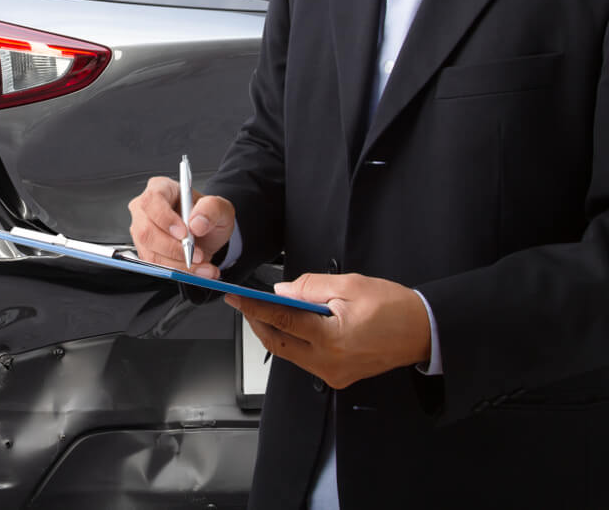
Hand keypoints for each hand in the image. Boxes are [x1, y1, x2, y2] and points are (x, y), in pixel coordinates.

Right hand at [128, 176, 234, 277]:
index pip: (152, 201)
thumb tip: (197, 223)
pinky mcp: (145, 251)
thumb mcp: (220, 208)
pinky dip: (178, 272)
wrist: (206, 235)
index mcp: (161, 189)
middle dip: (173, 248)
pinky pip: (156, 266)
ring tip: (203, 266)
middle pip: (146, 231)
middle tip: (198, 255)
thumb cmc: (207, 216)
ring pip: (150, 252)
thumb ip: (212, 209)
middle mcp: (146, 210)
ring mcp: (142, 231)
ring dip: (178, 264)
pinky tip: (197, 271)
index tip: (184, 234)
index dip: (165, 219)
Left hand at [225, 272, 430, 388]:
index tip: (235, 297)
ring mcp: (333, 373)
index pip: (281, 321)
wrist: (425, 332)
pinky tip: (289, 325)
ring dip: (274, 332)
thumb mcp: (350, 285)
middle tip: (244, 304)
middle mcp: (329, 363)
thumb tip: (282, 292)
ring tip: (263, 311)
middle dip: (258, 323)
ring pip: (290, 353)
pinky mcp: (339, 376)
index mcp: (331, 339)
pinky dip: (293, 341)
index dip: (254, 308)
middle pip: (278, 343)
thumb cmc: (394, 307)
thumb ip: (310, 288)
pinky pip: (305, 359)